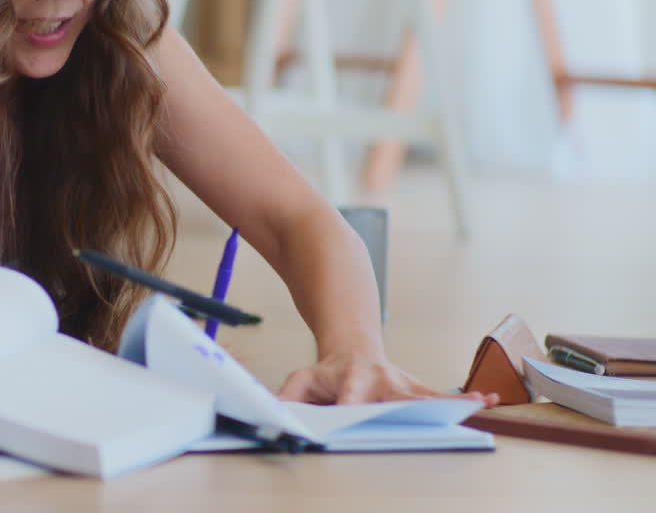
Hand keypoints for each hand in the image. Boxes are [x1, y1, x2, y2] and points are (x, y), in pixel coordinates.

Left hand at [277, 351, 499, 405]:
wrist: (352, 347)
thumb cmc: (327, 372)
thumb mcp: (300, 381)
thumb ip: (286, 399)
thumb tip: (273, 416)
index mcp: (351, 381)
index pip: (351, 396)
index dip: (353, 405)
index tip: (355, 413)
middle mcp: (380, 381)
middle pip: (396, 398)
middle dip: (411, 408)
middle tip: (428, 415)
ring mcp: (401, 384)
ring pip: (427, 395)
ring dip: (451, 402)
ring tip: (480, 404)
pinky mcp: (416, 388)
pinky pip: (442, 396)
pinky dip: (466, 399)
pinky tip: (490, 401)